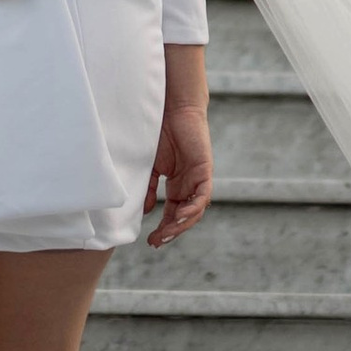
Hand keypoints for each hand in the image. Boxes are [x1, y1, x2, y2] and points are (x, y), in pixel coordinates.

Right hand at [145, 44, 213, 248]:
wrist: (170, 108)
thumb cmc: (158, 132)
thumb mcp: (149, 165)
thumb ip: (149, 187)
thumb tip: (145, 211)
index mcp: (176, 185)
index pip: (171, 213)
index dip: (163, 228)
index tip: (150, 240)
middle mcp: (188, 185)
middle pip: (183, 216)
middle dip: (171, 232)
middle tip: (156, 242)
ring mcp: (197, 179)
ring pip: (194, 210)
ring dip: (181, 224)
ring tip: (166, 234)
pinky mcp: (204, 170)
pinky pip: (202, 195)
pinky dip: (193, 207)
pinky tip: (181, 216)